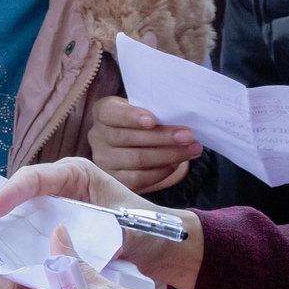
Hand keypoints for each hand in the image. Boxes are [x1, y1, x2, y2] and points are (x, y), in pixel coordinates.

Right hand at [0, 156, 202, 288]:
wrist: (159, 243)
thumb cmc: (143, 227)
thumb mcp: (121, 223)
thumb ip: (93, 229)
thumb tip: (61, 246)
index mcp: (72, 176)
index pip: (33, 178)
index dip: (8, 194)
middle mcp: (55, 191)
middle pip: (12, 204)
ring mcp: (49, 213)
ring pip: (10, 226)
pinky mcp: (47, 235)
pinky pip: (19, 242)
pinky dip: (2, 258)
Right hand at [86, 96, 201, 193]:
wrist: (137, 142)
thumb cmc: (144, 120)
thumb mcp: (144, 108)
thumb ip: (154, 110)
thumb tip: (179, 117)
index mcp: (103, 112)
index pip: (110, 113)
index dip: (130, 117)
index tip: (153, 120)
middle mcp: (97, 136)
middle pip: (127, 138)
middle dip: (161, 137)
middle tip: (187, 135)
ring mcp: (103, 160)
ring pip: (136, 160)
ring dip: (168, 155)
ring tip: (191, 149)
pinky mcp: (115, 179)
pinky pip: (139, 178)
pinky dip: (162, 171)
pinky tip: (177, 163)